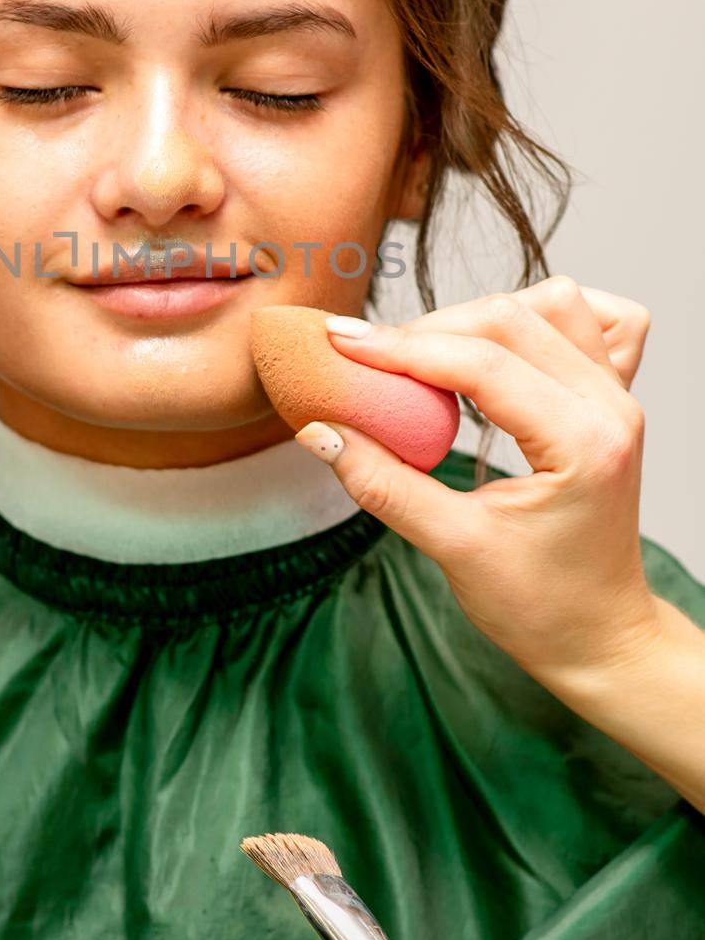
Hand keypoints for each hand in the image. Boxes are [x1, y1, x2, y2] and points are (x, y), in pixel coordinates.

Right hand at [301, 275, 661, 686]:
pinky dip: (540, 316)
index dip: (404, 348)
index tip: (341, 344)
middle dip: (430, 328)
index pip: (484, 363)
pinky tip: (502, 341)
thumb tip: (319, 432)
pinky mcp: (613, 396)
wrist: (601, 635)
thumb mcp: (454, 549)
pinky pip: (592, 320)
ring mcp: (619, 396)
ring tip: (427, 354)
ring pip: (552, 304)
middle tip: (367, 355)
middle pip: (512, 318)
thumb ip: (383, 483)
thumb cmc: (544, 606)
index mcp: (583, 444)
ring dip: (481, 316)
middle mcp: (612, 407)